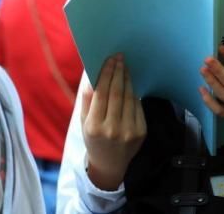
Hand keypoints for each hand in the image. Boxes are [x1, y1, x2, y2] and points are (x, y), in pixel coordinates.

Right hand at [81, 54, 146, 190]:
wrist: (109, 165)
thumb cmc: (93, 139)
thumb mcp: (83, 121)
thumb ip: (87, 98)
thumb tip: (91, 74)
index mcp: (93, 126)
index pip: (102, 93)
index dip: (107, 74)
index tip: (110, 60)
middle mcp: (111, 129)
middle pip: (117, 93)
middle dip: (119, 72)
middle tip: (120, 58)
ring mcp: (128, 131)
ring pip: (129, 98)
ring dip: (128, 80)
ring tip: (125, 67)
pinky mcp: (140, 132)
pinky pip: (138, 107)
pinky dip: (134, 93)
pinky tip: (131, 84)